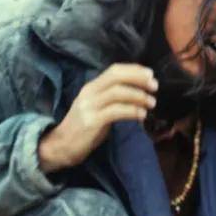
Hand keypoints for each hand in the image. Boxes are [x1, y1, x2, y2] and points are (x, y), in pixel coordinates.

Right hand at [37, 64, 157, 172]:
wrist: (61, 146)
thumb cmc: (84, 127)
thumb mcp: (98, 107)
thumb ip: (113, 98)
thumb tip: (140, 92)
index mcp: (91, 87)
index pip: (114, 70)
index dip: (134, 70)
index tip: (150, 74)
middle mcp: (89, 92)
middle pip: (116, 77)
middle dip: (138, 79)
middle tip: (155, 86)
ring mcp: (89, 106)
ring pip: (117, 93)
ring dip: (138, 96)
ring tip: (151, 103)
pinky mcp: (92, 121)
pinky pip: (116, 111)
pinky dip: (132, 111)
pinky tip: (142, 116)